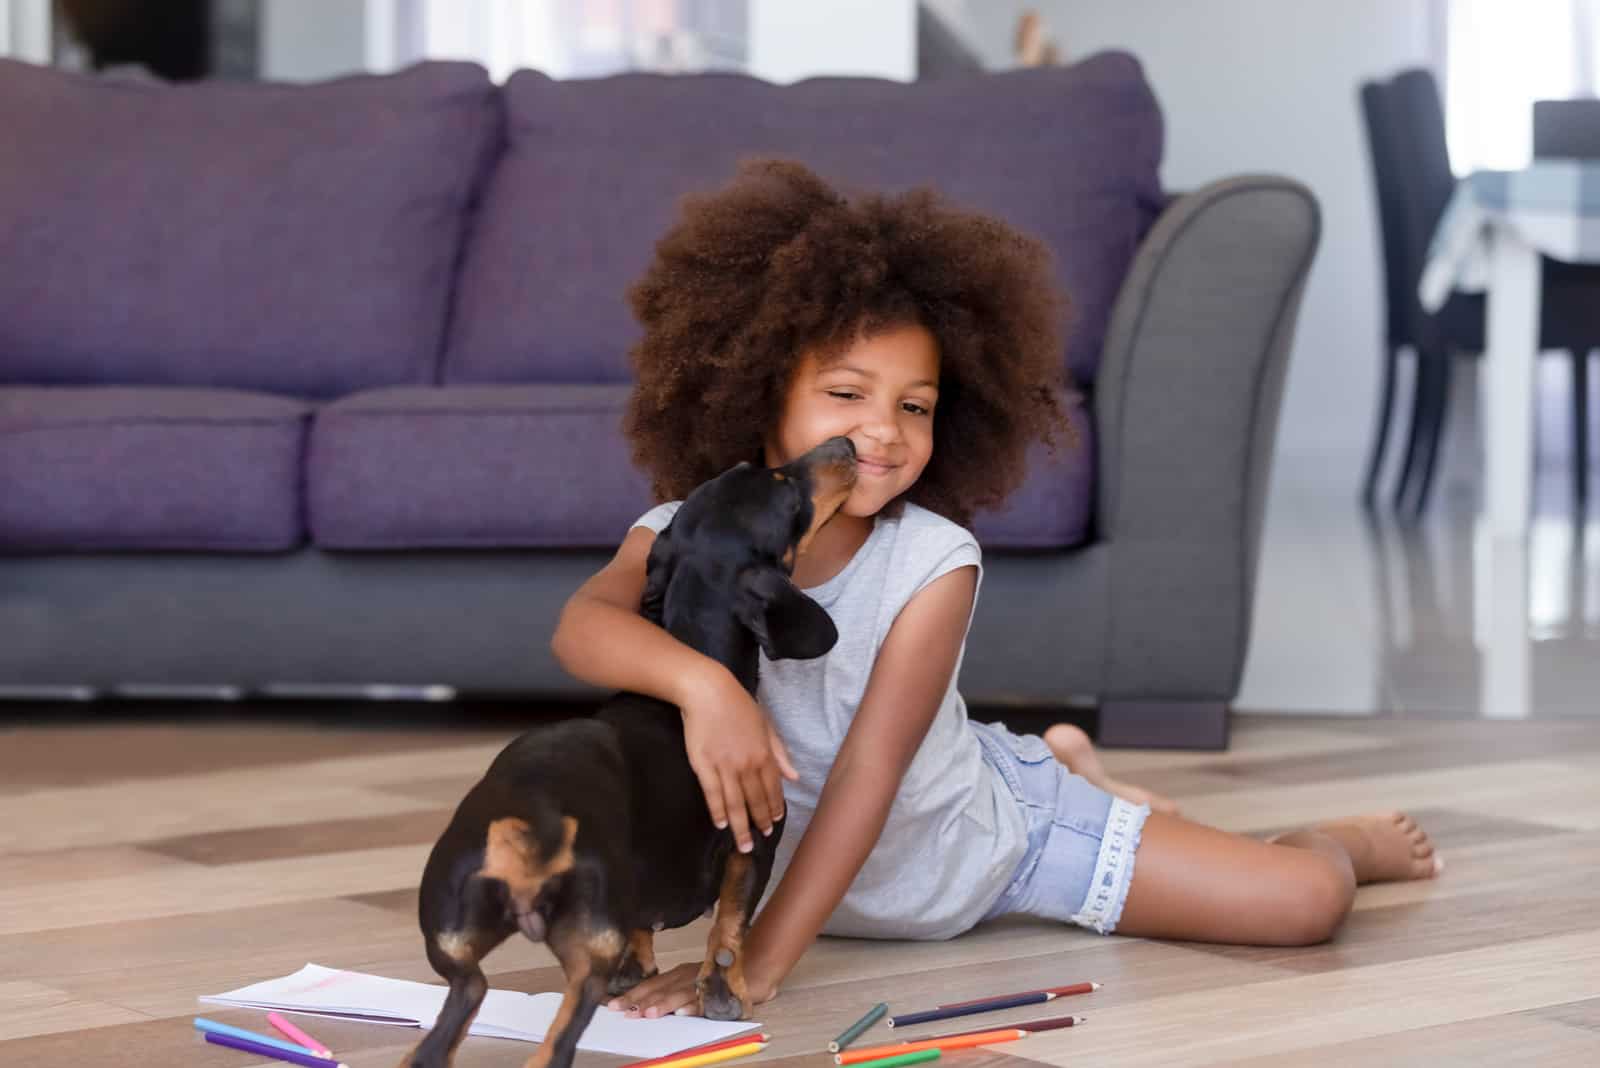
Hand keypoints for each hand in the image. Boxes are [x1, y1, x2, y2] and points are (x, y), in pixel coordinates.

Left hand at [606, 962, 777, 1018]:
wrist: (754, 967)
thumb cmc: (718, 976)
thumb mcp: (690, 979)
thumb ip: (671, 990)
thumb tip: (641, 1005)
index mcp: (679, 973)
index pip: (651, 984)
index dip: (632, 994)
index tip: (612, 1004)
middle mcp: (688, 975)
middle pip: (660, 988)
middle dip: (640, 1000)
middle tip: (622, 1011)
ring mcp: (704, 982)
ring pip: (680, 994)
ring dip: (664, 1004)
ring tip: (649, 1014)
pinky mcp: (721, 990)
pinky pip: (707, 999)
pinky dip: (696, 1005)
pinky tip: (684, 1013)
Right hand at [676, 664, 798, 853]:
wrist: (708, 691)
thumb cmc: (738, 705)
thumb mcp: (766, 725)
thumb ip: (779, 753)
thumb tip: (794, 777)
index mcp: (765, 754)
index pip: (773, 788)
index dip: (774, 807)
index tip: (774, 822)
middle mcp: (748, 764)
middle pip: (756, 800)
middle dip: (760, 822)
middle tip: (761, 839)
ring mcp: (725, 767)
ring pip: (736, 804)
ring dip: (741, 827)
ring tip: (743, 846)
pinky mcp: (704, 766)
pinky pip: (713, 794)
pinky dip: (718, 811)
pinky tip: (721, 825)